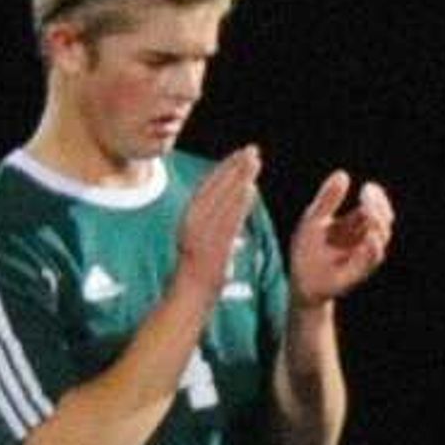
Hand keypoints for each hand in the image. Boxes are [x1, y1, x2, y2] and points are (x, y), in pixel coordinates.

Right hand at [175, 146, 262, 294]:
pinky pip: (227, 220)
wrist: (192, 295)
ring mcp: (202, 234)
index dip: (224, 169)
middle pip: (214, 188)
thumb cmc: (202, 270)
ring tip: (255, 161)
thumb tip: (236, 207)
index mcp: (189, 219)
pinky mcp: (213, 245)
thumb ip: (218, 223)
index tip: (240, 154)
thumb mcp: (206, 241)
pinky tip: (251, 189)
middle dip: (233, 167)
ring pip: (222, 200)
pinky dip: (239, 203)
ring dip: (238, 178)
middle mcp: (192, 222)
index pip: (207, 187)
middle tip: (252, 149)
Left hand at [287, 171, 396, 303]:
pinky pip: (372, 258)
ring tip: (369, 212)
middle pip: (384, 219)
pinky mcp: (359, 271)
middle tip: (367, 197)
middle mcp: (364, 239)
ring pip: (382, 237)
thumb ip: (328, 199)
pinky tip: (369, 236)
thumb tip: (343, 173)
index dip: (376, 197)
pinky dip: (373, 247)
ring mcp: (364, 255)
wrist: (300, 280)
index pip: (375, 207)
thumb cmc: (307, 249)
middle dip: (380, 208)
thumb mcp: (314, 219)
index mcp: (356, 225)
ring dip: (378, 224)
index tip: (368, 188)